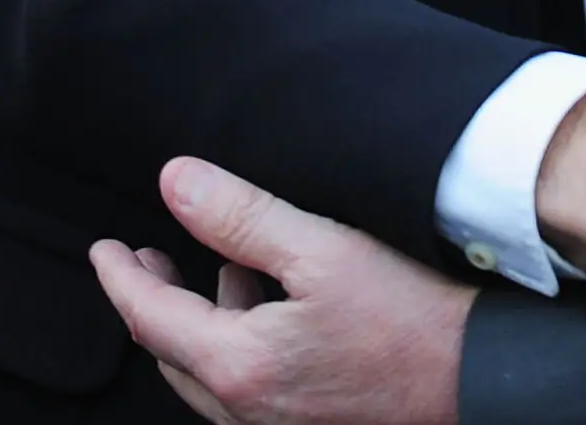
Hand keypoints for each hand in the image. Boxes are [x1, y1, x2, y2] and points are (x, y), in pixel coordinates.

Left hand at [92, 157, 474, 424]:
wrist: (482, 378)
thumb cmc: (412, 319)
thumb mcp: (322, 249)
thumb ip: (240, 217)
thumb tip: (175, 184)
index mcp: (238, 367)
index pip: (149, 318)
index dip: (119, 278)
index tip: (104, 249)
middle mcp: (249, 411)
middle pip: (173, 355)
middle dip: (152, 304)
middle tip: (146, 262)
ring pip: (211, 376)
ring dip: (199, 325)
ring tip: (214, 274)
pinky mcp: (313, 424)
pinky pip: (249, 389)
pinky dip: (240, 345)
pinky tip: (273, 310)